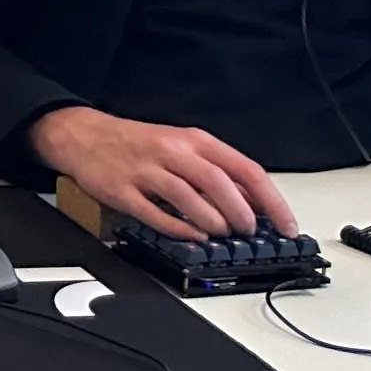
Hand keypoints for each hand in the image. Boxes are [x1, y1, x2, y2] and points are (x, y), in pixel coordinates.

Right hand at [27, 104, 298, 238]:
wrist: (83, 135)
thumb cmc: (138, 144)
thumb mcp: (181, 146)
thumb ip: (216, 172)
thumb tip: (255, 203)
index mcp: (193, 140)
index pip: (244, 169)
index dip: (271, 201)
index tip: (287, 226)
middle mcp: (172, 151)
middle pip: (218, 182)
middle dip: (241, 213)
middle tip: (248, 232)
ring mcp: (145, 170)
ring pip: (188, 196)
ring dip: (212, 221)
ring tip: (220, 234)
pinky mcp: (122, 189)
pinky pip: (154, 213)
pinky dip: (179, 228)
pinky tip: (192, 236)